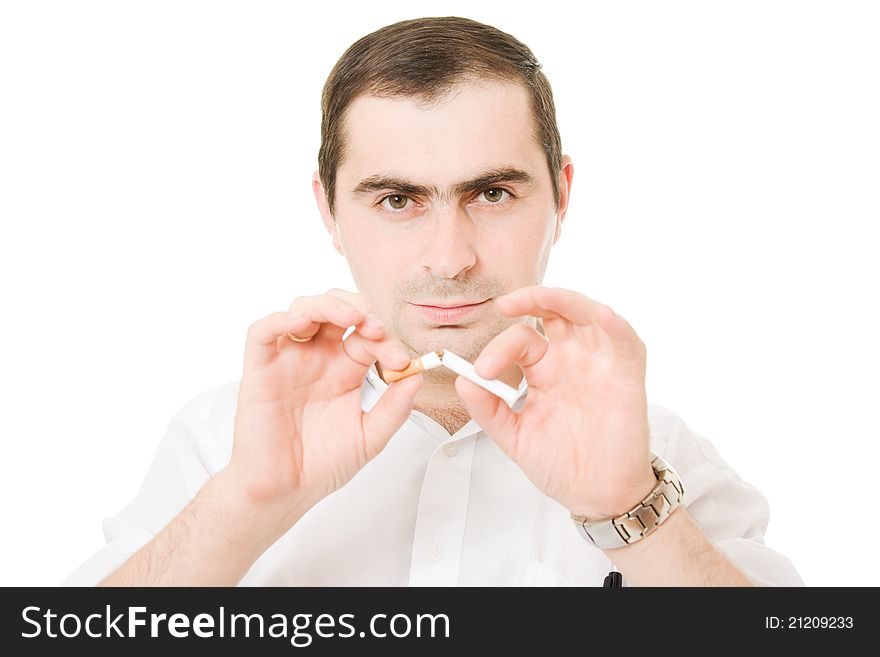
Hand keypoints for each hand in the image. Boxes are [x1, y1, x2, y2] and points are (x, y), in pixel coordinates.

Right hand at [227, 288, 420, 522]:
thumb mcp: (370, 437)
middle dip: (360, 308)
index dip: (385, 338)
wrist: (285, 491)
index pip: (367, 335)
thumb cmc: (321, 465)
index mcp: (345, 369)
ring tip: (351, 318)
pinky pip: (263, 331)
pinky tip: (302, 322)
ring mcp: (289, 360)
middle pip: (337, 310)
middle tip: (376, 327)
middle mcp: (318, 358)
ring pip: (303, 309)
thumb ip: (395, 408)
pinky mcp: (261, 369)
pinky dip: (281, 319)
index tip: (399, 359)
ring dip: (328, 304)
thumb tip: (417, 376)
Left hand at [454, 285, 655, 519]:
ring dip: (565, 299)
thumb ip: (488, 410)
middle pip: (554, 311)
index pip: (521, 338)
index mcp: (544, 370)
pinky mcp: (627, 378)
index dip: (499, 347)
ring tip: (540, 296)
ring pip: (587, 314)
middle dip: (531, 299)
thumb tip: (462, 381)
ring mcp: (600, 365)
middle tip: (505, 304)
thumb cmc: (562, 464)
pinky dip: (615, 325)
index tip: (482, 371)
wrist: (596, 496)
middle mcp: (572, 360)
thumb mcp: (515, 436)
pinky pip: (626, 342)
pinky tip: (600, 315)